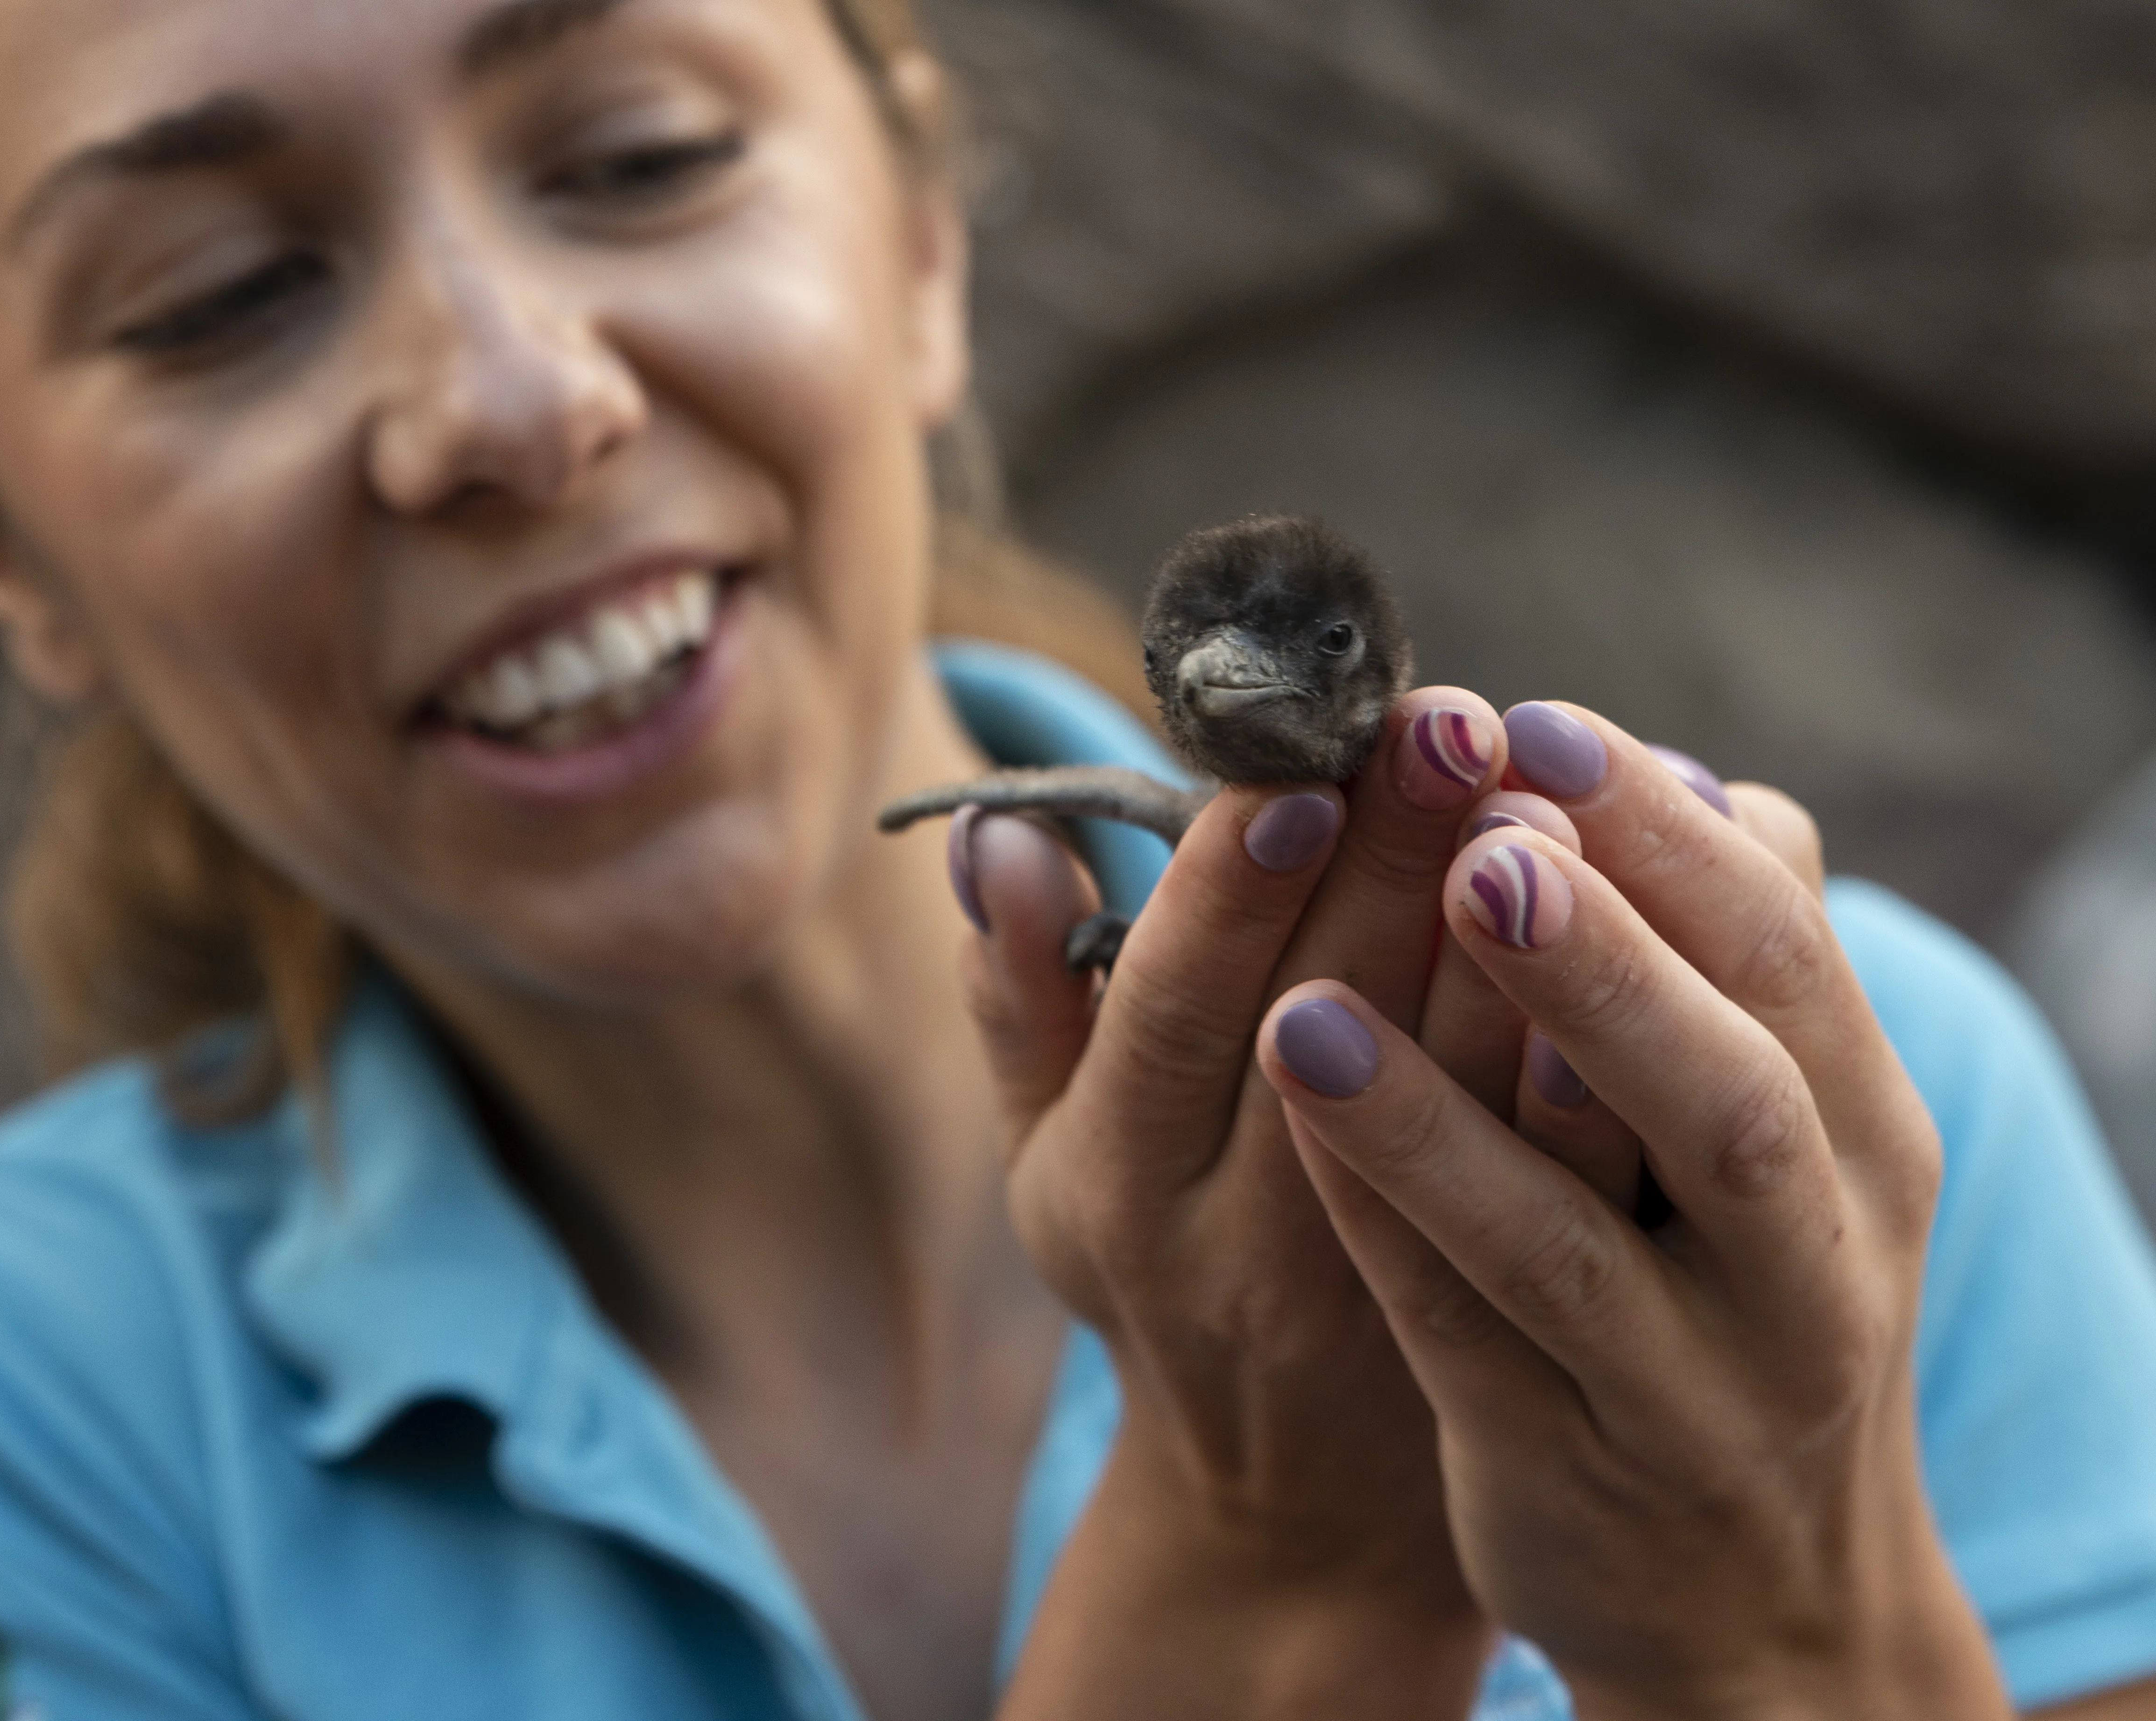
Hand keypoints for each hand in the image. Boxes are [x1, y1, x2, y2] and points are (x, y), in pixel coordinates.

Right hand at [968, 689, 1518, 1717]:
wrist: (1300, 1513)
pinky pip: (1579, 1163)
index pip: (1177, 1012)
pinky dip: (1605, 1033)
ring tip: (1553, 772)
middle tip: (1449, 710)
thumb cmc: (1159, 1278)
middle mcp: (1250, 1243)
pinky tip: (1649, 908)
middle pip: (1333, 1023)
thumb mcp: (1050, 1161)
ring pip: (1470, 1090)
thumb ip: (1020, 994)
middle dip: (1394, 854)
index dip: (1233, 887)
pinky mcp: (1521, 1316)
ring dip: (1521, 924)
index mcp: (1125, 1186)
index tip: (1297, 762)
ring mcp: (1395, 1288)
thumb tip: (997, 832)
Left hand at [1259, 703, 2007, 1719]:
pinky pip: (1464, 1333)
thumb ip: (1737, 967)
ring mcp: (1689, 1384)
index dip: (1663, 838)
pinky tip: (1292, 1115)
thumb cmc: (1742, 1290)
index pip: (1783, 957)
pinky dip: (1384, 1222)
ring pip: (1571, 1239)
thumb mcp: (1789, 1132)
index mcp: (1859, 1135)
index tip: (1536, 726)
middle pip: (1725, 1099)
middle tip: (1480, 843)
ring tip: (1311, 1003)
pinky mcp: (1566, 1463)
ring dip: (1446, 1112)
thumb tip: (1684, 776)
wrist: (1758, 1596)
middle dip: (1604, 962)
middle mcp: (1805, 1264)